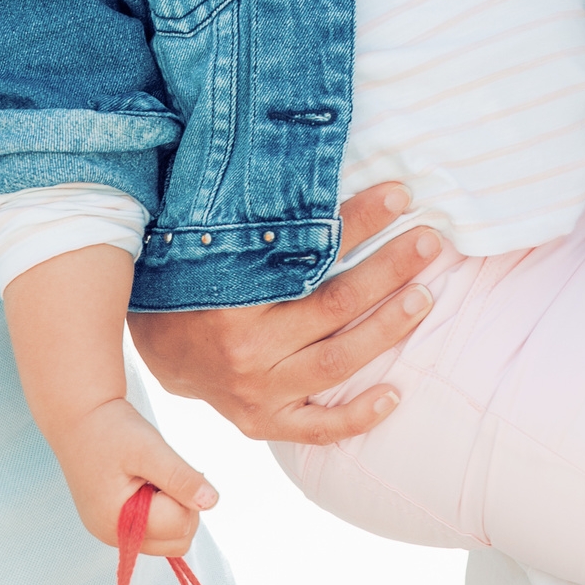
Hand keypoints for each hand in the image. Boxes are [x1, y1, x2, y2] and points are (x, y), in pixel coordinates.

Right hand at [49, 399, 217, 555]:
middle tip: (164, 473)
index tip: (166, 466)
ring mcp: (113, 533)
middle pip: (178, 540)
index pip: (180, 525)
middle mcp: (113, 536)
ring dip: (172, 508)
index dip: (184, 494)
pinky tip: (146, 482)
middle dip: (183, 507)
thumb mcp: (149, 448)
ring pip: (169, 538)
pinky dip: (160, 508)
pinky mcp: (115, 524)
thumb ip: (180, 477)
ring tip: (153, 476)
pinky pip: (154, 529)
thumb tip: (211, 502)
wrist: (78, 415)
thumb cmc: (110, 428)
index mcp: (118, 522)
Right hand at [127, 185, 435, 443]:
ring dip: (388, 329)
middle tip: (429, 242)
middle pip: (334, 305)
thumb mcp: (212, 243)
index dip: (358, 220)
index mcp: (228, 294)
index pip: (308, 252)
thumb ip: (256, 216)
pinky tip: (396, 394)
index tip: (398, 195)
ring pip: (337, 360)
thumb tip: (304, 156)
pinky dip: (359, 415)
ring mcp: (256, 391)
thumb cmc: (191, 282)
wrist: (155, 349)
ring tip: (424, 296)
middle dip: (388, 269)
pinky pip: (318, 428)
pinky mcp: (263, 421)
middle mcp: (244, 347)